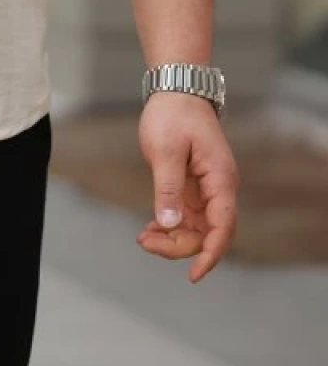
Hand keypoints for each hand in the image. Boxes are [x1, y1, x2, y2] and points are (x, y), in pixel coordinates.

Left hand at [136, 91, 238, 281]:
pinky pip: (187, 218)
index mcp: (221, 180)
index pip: (223, 227)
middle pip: (208, 233)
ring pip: (197, 229)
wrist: (175, 90)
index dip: (210, 254)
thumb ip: (168, 188)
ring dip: (173, 238)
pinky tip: (149, 229)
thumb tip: (170, 225)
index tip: (193, 274)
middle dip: (180, 246)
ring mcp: (207, 190)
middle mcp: (219, 189)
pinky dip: (170, 227)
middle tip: (145, 241)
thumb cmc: (172, 115)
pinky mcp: (194, 188)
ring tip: (143, 237)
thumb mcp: (166, 151)